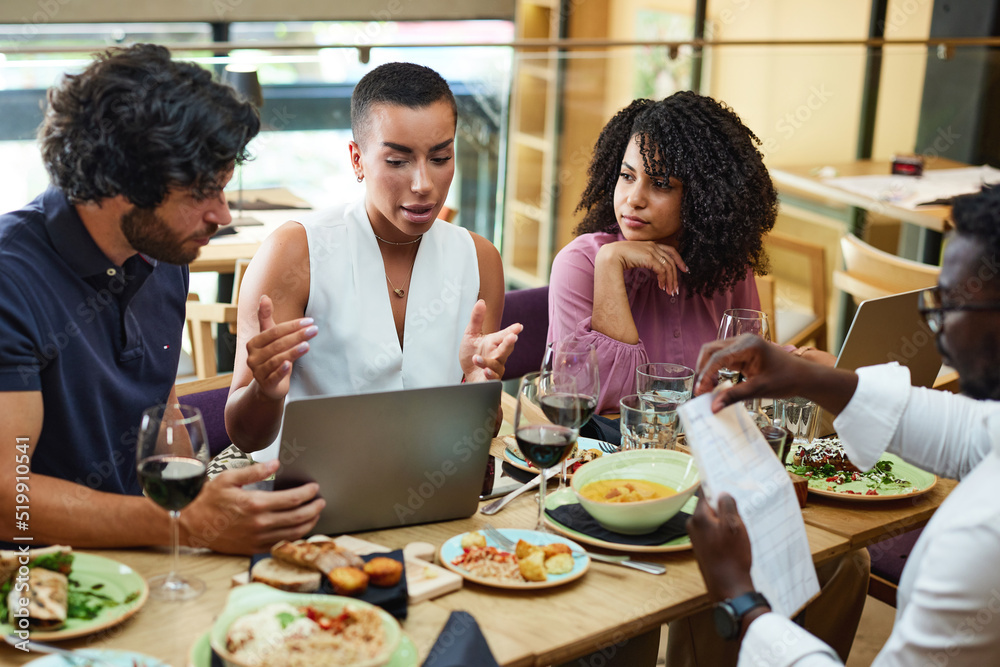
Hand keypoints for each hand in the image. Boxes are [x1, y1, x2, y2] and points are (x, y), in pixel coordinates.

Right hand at [180, 460, 324, 554]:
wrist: (191, 525)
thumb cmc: (208, 500)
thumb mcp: (229, 479)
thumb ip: (254, 471)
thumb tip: (276, 464)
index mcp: (256, 504)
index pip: (292, 499)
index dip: (308, 493)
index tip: (315, 488)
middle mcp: (260, 523)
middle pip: (298, 517)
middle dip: (314, 508)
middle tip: (321, 501)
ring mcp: (257, 538)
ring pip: (293, 533)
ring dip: (309, 523)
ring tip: (315, 514)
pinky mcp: (253, 548)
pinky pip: (281, 544)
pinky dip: (295, 537)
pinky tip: (300, 530)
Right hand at [246, 295, 317, 400]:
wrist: (269, 385)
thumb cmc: (272, 356)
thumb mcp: (269, 337)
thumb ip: (265, 318)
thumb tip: (264, 296)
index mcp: (253, 343)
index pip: (274, 332)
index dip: (292, 326)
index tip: (309, 321)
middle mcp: (252, 357)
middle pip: (278, 344)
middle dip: (297, 336)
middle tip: (314, 330)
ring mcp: (258, 372)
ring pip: (277, 359)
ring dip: (293, 351)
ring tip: (307, 345)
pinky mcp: (265, 384)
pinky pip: (274, 376)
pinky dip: (281, 370)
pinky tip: (290, 365)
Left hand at [460, 299, 521, 381]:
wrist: (468, 374)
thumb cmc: (472, 354)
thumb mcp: (471, 334)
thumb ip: (477, 319)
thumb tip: (481, 302)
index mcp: (494, 342)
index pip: (505, 335)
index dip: (512, 330)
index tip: (518, 326)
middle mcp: (497, 354)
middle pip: (506, 349)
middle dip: (509, 343)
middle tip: (512, 337)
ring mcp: (495, 367)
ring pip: (497, 364)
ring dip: (487, 362)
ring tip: (477, 358)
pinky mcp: (490, 379)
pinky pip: (493, 378)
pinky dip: (490, 375)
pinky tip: (485, 371)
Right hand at [602, 240, 688, 293]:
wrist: (611, 255)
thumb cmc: (619, 257)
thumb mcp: (636, 257)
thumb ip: (645, 259)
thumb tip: (652, 268)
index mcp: (651, 244)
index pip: (671, 250)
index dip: (679, 260)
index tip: (684, 269)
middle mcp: (653, 246)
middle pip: (671, 260)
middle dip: (675, 276)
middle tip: (675, 288)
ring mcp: (652, 251)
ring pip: (668, 267)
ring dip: (670, 280)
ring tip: (669, 291)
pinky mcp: (649, 258)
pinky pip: (662, 270)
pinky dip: (663, 279)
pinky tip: (661, 286)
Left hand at [687, 494, 754, 600]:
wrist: (728, 586)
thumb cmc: (732, 556)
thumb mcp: (734, 525)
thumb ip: (727, 505)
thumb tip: (722, 494)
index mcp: (699, 517)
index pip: (704, 492)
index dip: (716, 486)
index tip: (727, 483)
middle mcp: (693, 525)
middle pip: (708, 506)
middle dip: (723, 507)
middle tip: (739, 511)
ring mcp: (696, 537)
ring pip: (711, 520)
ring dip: (724, 521)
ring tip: (738, 529)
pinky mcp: (701, 547)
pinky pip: (712, 532)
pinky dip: (722, 532)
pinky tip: (733, 540)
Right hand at [694, 335, 807, 412]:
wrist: (803, 376)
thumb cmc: (786, 379)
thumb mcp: (759, 389)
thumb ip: (734, 396)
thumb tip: (713, 407)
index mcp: (748, 345)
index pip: (718, 357)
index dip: (706, 374)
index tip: (700, 391)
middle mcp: (743, 340)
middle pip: (711, 350)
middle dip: (703, 370)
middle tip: (700, 390)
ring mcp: (742, 344)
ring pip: (714, 352)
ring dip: (707, 369)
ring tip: (707, 388)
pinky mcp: (742, 351)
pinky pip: (722, 357)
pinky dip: (715, 369)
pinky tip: (716, 382)